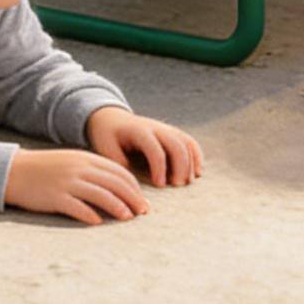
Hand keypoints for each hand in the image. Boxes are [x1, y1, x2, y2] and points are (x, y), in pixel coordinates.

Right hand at [3, 146, 149, 224]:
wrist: (15, 171)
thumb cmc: (46, 170)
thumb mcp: (71, 163)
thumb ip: (92, 172)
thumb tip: (117, 188)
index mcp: (84, 158)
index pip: (118, 171)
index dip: (134, 188)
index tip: (143, 202)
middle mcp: (78, 168)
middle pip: (114, 183)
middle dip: (132, 198)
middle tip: (143, 213)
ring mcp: (67, 182)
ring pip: (101, 195)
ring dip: (118, 207)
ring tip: (127, 218)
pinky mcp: (55, 197)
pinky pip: (78, 207)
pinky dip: (91, 215)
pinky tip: (99, 222)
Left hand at [86, 107, 203, 186]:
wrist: (109, 117)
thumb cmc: (107, 137)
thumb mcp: (107, 149)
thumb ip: (120, 166)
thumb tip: (135, 186)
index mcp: (138, 131)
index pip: (155, 149)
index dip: (160, 168)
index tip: (159, 186)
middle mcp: (154, 127)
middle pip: (175, 144)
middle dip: (180, 166)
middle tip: (177, 186)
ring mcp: (164, 128)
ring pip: (185, 142)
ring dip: (190, 162)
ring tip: (186, 182)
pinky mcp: (170, 132)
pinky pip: (188, 141)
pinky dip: (196, 155)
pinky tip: (197, 172)